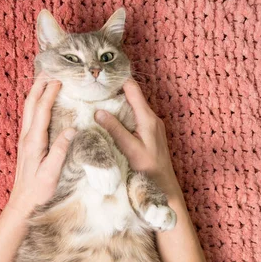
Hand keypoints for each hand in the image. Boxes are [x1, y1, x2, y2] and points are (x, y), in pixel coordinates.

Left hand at [8, 73, 75, 216]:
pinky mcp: (26, 145)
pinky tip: (44, 103)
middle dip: (40, 84)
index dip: (50, 91)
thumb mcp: (52, 173)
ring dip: (36, 91)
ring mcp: (24, 140)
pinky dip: (37, 104)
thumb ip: (60, 150)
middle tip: (50, 68)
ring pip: (28, 108)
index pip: (41, 109)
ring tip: (47, 79)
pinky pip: (30, 117)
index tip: (60, 77)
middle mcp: (26, 137)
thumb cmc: (38, 191)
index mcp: (33, 141)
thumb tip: (71, 129)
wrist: (22, 204)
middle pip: (30, 102)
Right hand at [94, 79, 180, 199]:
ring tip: (100, 102)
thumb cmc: (148, 167)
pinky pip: (135, 116)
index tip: (101, 79)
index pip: (133, 89)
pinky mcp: (150, 131)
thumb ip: (115, 129)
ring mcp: (152, 123)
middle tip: (96, 91)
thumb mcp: (129, 148)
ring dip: (118, 103)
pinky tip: (112, 119)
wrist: (164, 182)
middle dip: (115, 91)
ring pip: (133, 105)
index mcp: (147, 117)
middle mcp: (151, 117)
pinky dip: (123, 114)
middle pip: (132, 95)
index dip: (118, 81)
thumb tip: (99, 112)